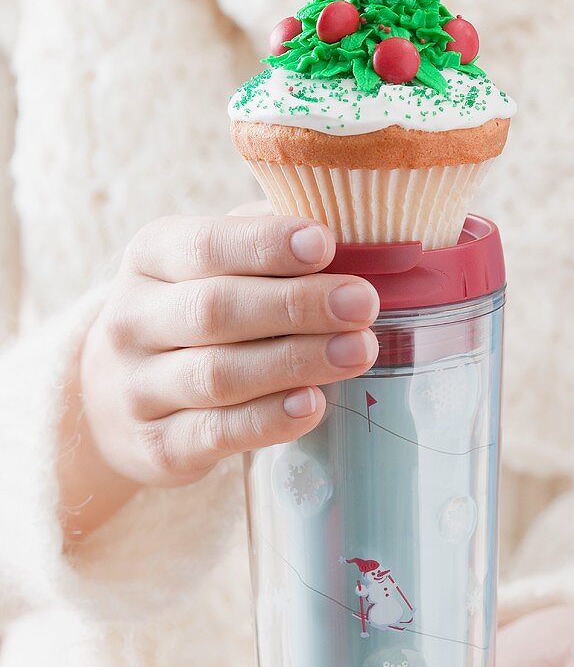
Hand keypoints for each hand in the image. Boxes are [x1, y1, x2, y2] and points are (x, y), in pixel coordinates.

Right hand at [59, 208, 378, 535]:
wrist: (116, 398)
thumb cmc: (194, 311)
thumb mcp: (213, 263)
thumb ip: (265, 238)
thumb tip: (340, 220)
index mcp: (151, 257)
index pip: (207, 246)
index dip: (266, 244)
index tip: (325, 243)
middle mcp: (132, 319)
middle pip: (216, 311)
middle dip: (296, 306)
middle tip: (363, 304)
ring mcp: (137, 388)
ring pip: (218, 374)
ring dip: (295, 362)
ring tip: (358, 352)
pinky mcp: (155, 446)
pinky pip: (215, 433)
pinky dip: (267, 421)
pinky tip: (312, 404)